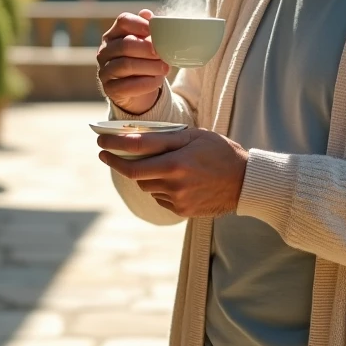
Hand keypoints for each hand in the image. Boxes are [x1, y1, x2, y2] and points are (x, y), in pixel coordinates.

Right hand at [97, 9, 169, 114]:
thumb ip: (148, 30)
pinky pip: (127, 85)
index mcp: (114, 34)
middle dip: (146, 49)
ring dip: (149, 66)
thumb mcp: (147, 44)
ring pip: (126, 65)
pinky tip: (157, 81)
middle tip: (161, 53)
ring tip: (164, 68)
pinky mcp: (110, 89)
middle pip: (125, 44)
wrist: (137, 91)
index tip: (154, 31)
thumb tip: (147, 14)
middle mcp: (105, 51)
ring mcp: (105, 70)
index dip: (140, 24)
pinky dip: (146, 83)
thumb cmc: (143, 62)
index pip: (123, 21)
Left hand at [97, 128, 248, 217]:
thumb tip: (134, 137)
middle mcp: (174, 183)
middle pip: (135, 174)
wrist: (245, 182)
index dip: (113, 149)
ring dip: (143, 174)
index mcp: (176, 162)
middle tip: (108, 153)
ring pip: (146, 186)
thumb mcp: (194, 136)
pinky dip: (158, 187)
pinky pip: (159, 197)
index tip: (100, 143)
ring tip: (154, 162)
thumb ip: (164, 137)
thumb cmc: (220, 152)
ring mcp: (177, 199)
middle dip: (120, 163)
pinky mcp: (182, 210)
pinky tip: (172, 178)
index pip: (134, 157)